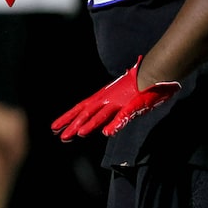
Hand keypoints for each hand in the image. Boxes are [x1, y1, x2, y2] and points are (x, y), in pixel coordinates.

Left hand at [51, 57, 180, 140]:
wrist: (153, 73)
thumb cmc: (135, 87)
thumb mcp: (117, 99)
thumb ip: (108, 112)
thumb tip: (100, 125)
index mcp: (101, 97)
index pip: (80, 108)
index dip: (67, 118)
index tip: (54, 127)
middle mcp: (106, 99)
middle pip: (86, 113)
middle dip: (72, 124)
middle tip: (59, 134)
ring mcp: (119, 101)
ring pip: (101, 115)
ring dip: (90, 124)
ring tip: (78, 133)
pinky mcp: (133, 105)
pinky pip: (122, 117)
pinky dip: (115, 125)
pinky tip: (106, 133)